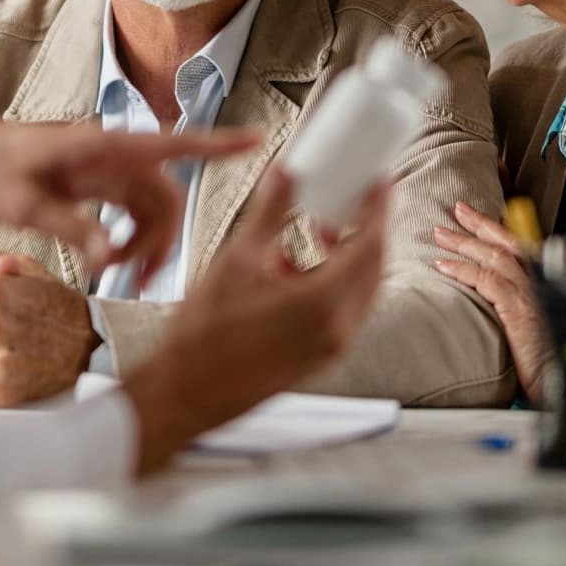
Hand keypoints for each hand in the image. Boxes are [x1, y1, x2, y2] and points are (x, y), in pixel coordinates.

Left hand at [0, 121, 258, 278]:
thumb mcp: (25, 207)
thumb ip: (71, 230)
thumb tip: (110, 259)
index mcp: (100, 147)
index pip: (170, 143)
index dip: (216, 143)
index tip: (256, 140)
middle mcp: (112, 152)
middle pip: (165, 196)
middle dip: (161, 240)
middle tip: (136, 281)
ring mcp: (108, 166)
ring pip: (152, 208)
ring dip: (145, 243)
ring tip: (116, 273)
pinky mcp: (100, 179)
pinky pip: (134, 210)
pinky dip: (131, 236)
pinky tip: (110, 257)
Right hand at [121, 169, 387, 473]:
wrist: (187, 390)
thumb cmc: (204, 336)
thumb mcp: (237, 260)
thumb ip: (270, 212)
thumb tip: (286, 174)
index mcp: (323, 304)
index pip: (370, 246)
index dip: (378, 210)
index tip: (379, 184)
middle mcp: (337, 330)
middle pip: (372, 269)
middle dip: (366, 230)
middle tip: (353, 200)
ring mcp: (331, 348)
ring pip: (358, 291)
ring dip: (347, 257)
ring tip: (318, 230)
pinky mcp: (320, 358)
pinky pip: (342, 311)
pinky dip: (332, 282)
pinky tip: (294, 266)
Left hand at [433, 201, 554, 403]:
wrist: (556, 380)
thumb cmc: (544, 357)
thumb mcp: (529, 323)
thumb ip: (513, 301)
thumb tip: (487, 290)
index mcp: (543, 283)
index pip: (517, 245)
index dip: (494, 228)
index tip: (472, 216)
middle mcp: (540, 284)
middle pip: (507, 243)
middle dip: (479, 224)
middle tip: (456, 211)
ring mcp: (531, 295)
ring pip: (494, 257)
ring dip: (465, 243)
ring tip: (440, 235)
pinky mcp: (519, 309)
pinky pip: (487, 281)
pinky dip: (463, 271)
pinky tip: (443, 267)